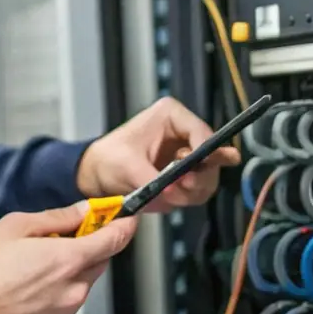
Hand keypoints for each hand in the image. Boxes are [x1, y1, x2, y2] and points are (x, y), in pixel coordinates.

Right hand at [0, 202, 137, 313]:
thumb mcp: (16, 226)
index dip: (124, 226)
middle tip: (64, 238)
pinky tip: (29, 290)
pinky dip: (56, 295)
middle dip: (88, 248)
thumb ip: (57, 218)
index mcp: (67, 260)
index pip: (114, 240)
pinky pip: (65, 306)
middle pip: (98, 263)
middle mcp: (72, 290)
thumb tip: (83, 211)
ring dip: (69, 273)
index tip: (126, 219)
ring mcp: (65, 313)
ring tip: (34, 268)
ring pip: (81, 285)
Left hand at [75, 97, 241, 209]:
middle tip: (183, 184)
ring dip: (194, 189)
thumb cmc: (108, 159)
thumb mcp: (127, 165)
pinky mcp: (187, 175)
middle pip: (213, 155)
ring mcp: (188, 156)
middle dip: (199, 174)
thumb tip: (172, 190)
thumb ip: (152, 178)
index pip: (201, 131)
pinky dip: (189, 197)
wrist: (99, 177)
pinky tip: (172, 197)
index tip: (197, 167)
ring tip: (171, 194)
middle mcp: (185, 133)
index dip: (205, 150)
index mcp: (171, 116)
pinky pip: (200, 189)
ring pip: (209, 175)